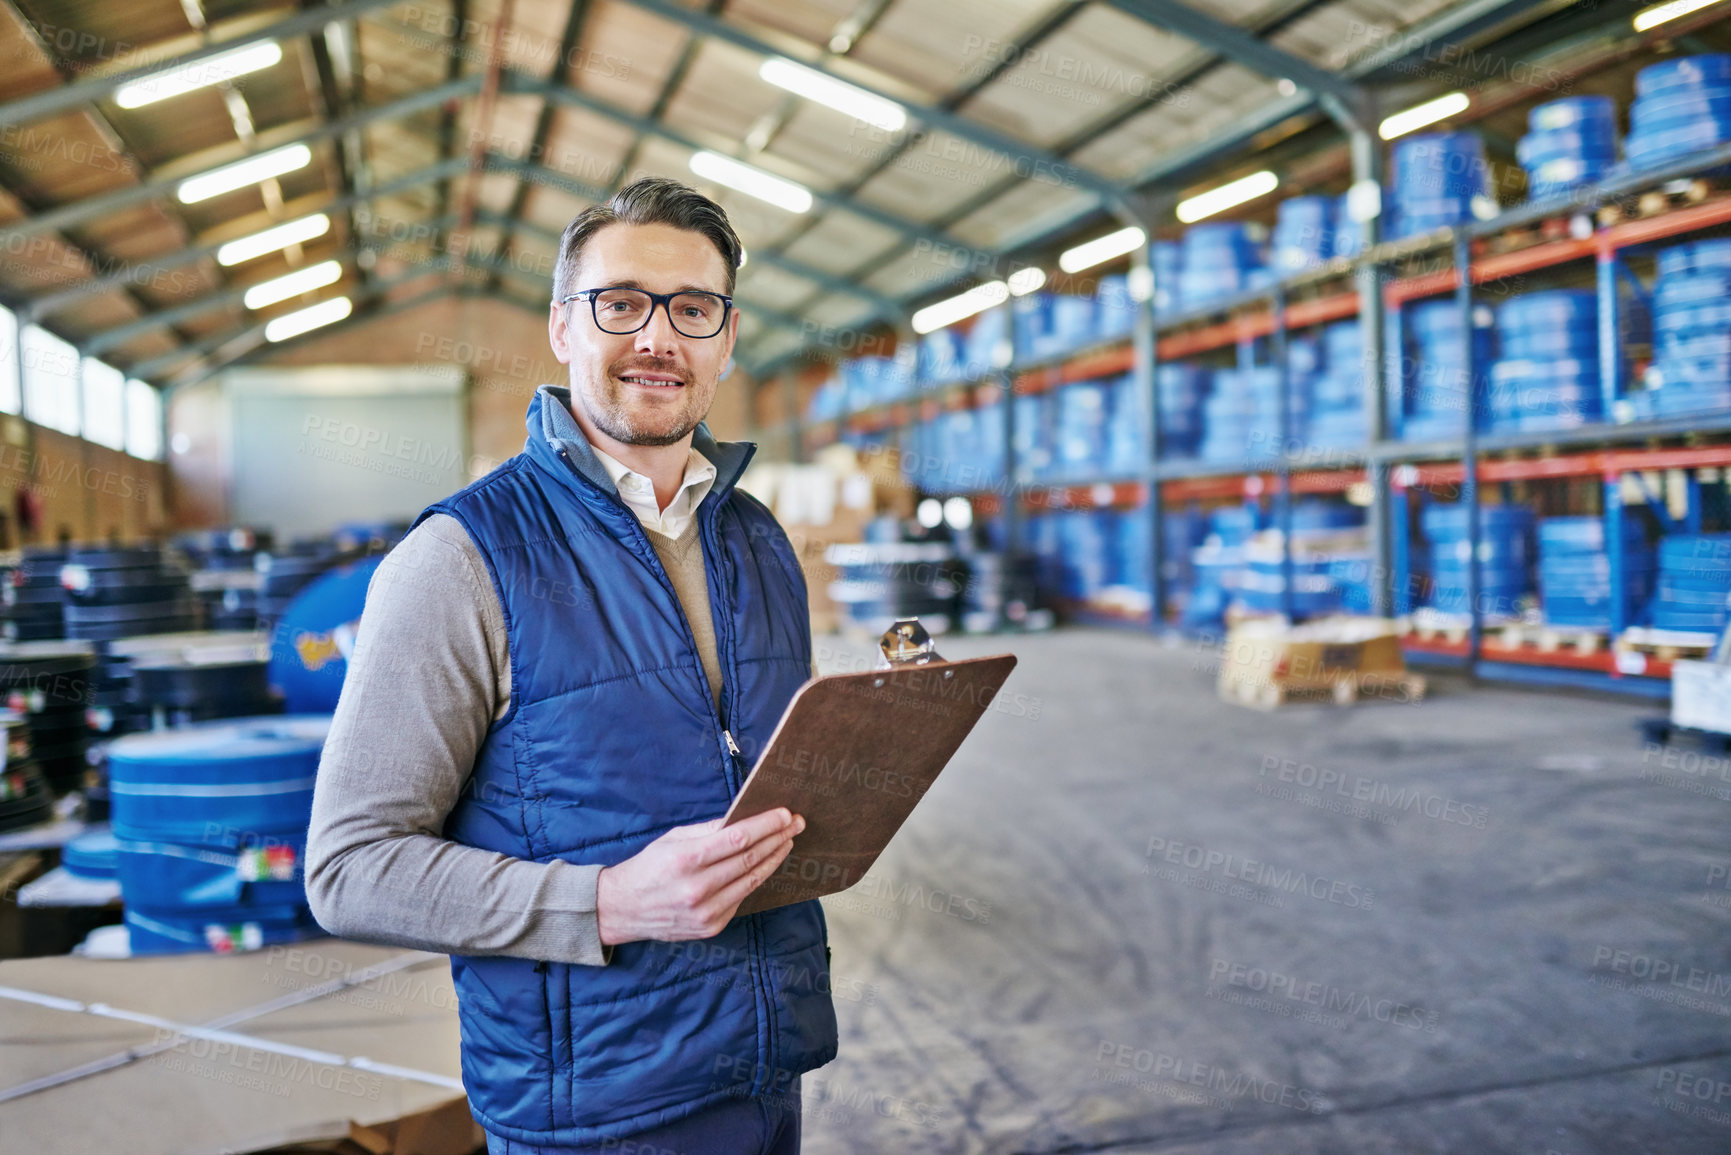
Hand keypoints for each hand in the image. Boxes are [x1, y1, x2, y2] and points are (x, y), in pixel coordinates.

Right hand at [596, 808, 804, 945]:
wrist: (623, 910)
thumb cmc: (648, 868)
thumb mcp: (672, 840)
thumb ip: (707, 830)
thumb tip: (742, 818)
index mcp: (686, 860)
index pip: (738, 838)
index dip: (766, 825)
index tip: (785, 814)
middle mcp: (698, 888)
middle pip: (750, 858)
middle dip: (778, 838)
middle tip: (796, 824)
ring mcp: (706, 911)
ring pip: (752, 880)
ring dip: (774, 859)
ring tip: (787, 842)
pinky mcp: (711, 926)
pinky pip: (741, 898)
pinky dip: (756, 879)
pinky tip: (767, 864)